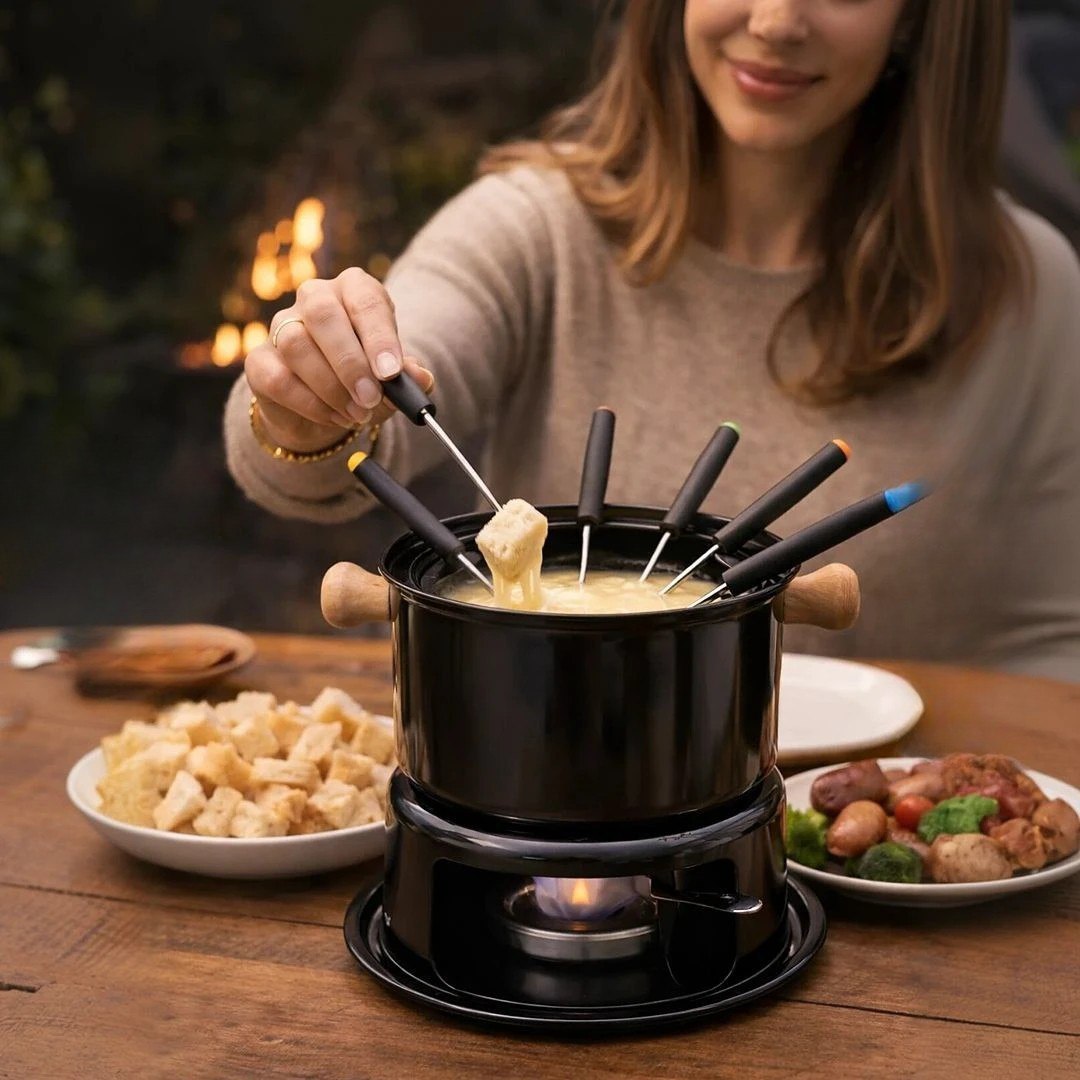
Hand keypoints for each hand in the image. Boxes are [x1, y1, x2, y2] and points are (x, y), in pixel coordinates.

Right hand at [245, 268, 434, 452]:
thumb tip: (422, 380)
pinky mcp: (260, 360)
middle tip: (371, 398)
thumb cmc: (367, 379)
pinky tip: (335, 416)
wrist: (327, 407)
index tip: (391, 373)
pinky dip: (310, 404)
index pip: (365, 299)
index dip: (378, 336)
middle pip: (323, 314)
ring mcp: (282, 326)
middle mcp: (315, 298)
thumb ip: (408, 377)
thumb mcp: (393, 378)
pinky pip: (278, 378)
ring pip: (297, 345)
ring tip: (358, 414)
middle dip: (350, 362)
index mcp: (354, 290)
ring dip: (331, 387)